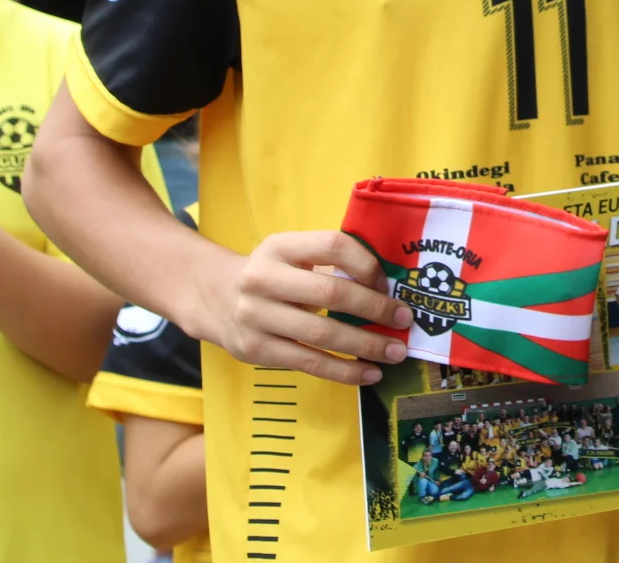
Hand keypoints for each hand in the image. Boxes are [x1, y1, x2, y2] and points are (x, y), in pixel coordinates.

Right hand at [197, 230, 414, 386]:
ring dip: (365, 345)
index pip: (332, 245)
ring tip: (394, 353)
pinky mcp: (256, 350)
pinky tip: (369, 373)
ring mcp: (256, 316)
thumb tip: (387, 287)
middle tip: (403, 320)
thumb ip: (329, 263)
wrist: (215, 299)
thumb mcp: (291, 255)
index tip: (388, 283)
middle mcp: (263, 278)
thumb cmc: (271, 275)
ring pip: (321, 335)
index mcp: (279, 246)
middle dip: (374, 309)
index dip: (365, 263)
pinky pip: (309, 363)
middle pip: (330, 293)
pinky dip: (343, 371)